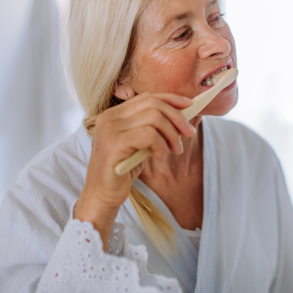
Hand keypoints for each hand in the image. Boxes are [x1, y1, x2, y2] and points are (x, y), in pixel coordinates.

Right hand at [74, 92, 194, 249]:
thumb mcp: (140, 143)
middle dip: (177, 117)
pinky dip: (160, 144)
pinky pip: (149, 134)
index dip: (171, 99)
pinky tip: (159, 156)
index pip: (147, 97)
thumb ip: (152, 127)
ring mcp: (110, 129)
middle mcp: (110, 117)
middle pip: (153, 104)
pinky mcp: (114, 143)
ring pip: (153, 117)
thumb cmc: (123, 169)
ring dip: (171, 133)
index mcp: (114, 114)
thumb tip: (181, 115)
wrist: (102, 195)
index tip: (190, 106)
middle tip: (189, 133)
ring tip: (175, 149)